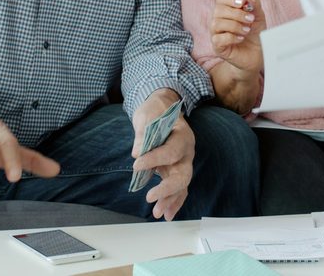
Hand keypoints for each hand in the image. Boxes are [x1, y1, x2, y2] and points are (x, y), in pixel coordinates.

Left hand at [131, 89, 194, 220]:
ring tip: (157, 213)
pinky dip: (173, 202)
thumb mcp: (147, 115)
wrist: (162, 110)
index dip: (154, 159)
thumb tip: (136, 152)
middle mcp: (187, 152)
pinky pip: (179, 190)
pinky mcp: (176, 171)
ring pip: (181, 186)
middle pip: (183, 175)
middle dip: (168, 189)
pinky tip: (166, 215)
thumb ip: (143, 132)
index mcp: (183, 135)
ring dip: (169, 200)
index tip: (136, 164)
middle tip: (151, 197)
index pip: (171, 151)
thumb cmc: (155, 111)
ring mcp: (183, 163)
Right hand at [210, 0, 265, 71]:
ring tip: (247, 30)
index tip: (243, 3)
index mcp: (226, 11)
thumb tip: (247, 0)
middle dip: (236, 13)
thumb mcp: (258, 17)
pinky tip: (241, 39)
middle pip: (218, 10)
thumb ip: (254, 5)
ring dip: (234, 25)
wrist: (258, 54)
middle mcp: (218, 21)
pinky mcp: (217, 48)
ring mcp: (216, 35)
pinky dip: (231, 37)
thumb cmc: (255, 34)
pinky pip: (218, 39)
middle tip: (250, 20)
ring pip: (216, 24)